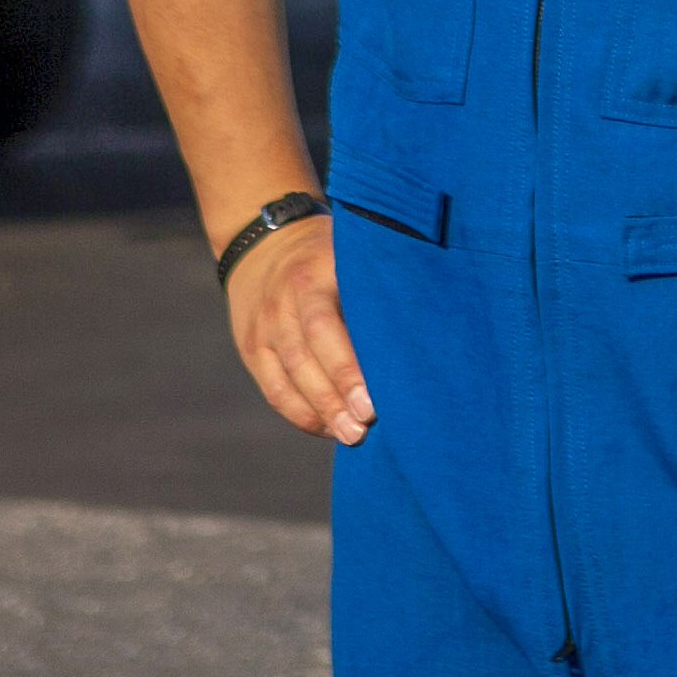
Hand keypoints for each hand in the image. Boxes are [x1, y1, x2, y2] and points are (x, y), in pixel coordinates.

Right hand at [224, 216, 372, 445]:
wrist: (263, 240)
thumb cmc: (331, 253)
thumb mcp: (351, 251)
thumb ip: (376, 285)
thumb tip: (424, 331)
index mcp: (313, 274)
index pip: (324, 324)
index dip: (347, 365)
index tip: (374, 398)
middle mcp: (283, 301)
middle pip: (305, 357)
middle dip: (336, 395)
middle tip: (365, 424)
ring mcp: (263, 327)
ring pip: (286, 378)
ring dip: (320, 412)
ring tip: (351, 436)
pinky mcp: (251, 348)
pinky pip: (273, 389)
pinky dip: (300, 413)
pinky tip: (328, 428)